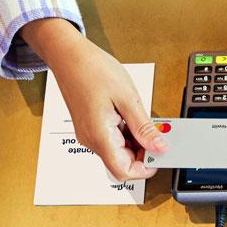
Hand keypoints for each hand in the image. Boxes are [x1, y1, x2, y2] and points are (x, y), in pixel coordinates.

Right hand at [21, 19, 158, 181]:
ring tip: (139, 117)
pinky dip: (125, 133)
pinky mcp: (89, 127)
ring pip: (118, 151)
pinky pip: (111, 139)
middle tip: (155, 132)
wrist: (67, 54)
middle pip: (122, 163)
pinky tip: (129, 115)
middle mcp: (91, 140)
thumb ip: (144, 127)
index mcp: (99, 136)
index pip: (124, 172)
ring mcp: (88, 134)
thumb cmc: (92, 68)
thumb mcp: (127, 97)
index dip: (145, 169)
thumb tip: (159, 147)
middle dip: (143, 152)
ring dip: (135, 141)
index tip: (159, 154)